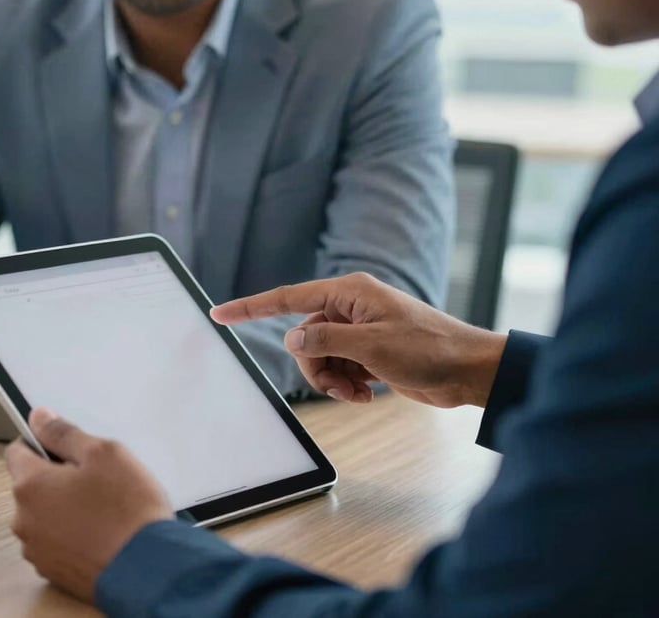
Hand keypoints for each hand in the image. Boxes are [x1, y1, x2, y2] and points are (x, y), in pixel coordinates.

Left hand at [5, 408, 173, 602]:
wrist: (147, 567)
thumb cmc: (127, 507)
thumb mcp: (103, 453)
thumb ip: (64, 434)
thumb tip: (39, 417)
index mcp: (31, 486)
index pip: (17, 450)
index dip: (41, 442)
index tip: (66, 445)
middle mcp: (24, 520)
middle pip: (32, 485)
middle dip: (57, 476)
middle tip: (96, 475)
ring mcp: (37, 550)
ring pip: (44, 514)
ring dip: (64, 506)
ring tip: (102, 506)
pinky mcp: (53, 571)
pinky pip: (56, 540)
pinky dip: (72, 532)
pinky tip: (101, 530)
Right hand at [212, 273, 506, 408]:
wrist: (466, 370)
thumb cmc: (427, 348)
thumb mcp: (371, 346)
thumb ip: (325, 340)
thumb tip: (292, 337)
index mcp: (349, 292)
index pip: (288, 297)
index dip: (251, 307)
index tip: (219, 313)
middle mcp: (349, 307)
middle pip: (304, 337)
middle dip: (315, 366)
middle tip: (341, 384)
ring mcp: (358, 330)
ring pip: (319, 357)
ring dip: (332, 380)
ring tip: (358, 392)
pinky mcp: (367, 352)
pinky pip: (338, 368)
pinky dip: (346, 385)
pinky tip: (367, 394)